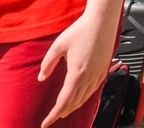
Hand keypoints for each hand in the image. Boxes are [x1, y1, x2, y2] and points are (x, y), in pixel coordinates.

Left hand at [38, 11, 115, 125]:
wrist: (101, 24)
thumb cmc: (79, 32)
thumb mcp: (58, 46)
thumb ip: (48, 63)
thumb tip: (41, 78)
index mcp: (77, 74)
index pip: (64, 101)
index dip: (54, 114)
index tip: (46, 123)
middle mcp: (89, 78)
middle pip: (74, 103)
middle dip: (61, 113)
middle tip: (50, 119)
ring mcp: (98, 77)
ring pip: (84, 99)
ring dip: (72, 107)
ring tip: (61, 112)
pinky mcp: (102, 73)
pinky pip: (91, 92)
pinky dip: (82, 99)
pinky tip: (77, 99)